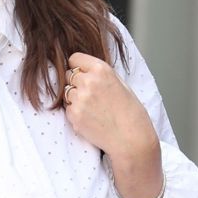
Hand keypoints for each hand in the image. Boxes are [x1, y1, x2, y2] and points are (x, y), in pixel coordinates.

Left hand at [63, 52, 163, 197]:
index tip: (84, 74)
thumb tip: (81, 68)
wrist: (131, 138)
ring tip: (92, 108)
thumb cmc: (129, 111)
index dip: (78, 67)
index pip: (74, 58)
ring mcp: (79, 99)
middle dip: (76, 83)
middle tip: (91, 95)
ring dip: (74, 98)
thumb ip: (99, 74)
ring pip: (66, 93)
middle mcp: (88, 81)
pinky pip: (67, 109)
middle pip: (68, 75)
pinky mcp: (74, 115)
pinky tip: (90, 118)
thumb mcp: (119, 82)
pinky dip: (75, 113)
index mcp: (101, 69)